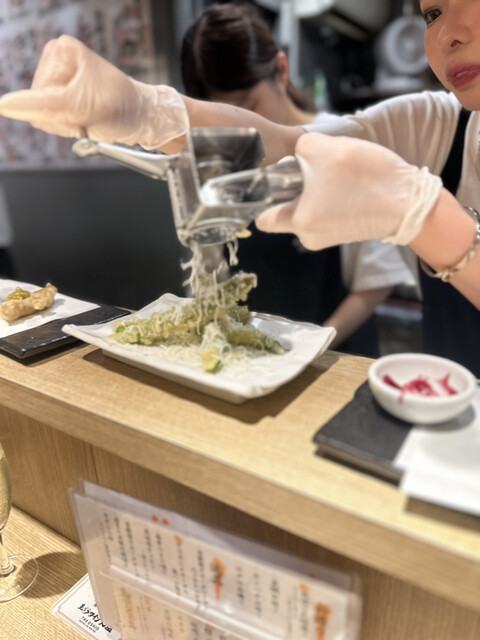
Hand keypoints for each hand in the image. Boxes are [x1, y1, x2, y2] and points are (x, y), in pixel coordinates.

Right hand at [0, 35, 188, 149]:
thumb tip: (6, 105)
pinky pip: (47, 120)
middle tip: (87, 116)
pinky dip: (65, 126)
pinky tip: (81, 119)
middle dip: (63, 118)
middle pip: (36, 104)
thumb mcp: (83, 107)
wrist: (140, 118)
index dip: (60, 112)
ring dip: (65, 123)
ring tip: (87, 117)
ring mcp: (57, 79)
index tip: (84, 110)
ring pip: (41, 115)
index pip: (36, 95)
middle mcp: (56, 61)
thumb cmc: (121, 107)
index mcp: (61, 52)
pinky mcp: (59, 95)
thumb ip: (44, 107)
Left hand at [256, 132, 442, 248]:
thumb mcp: (323, 148)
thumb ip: (296, 148)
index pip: (261, 217)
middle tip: (309, 167)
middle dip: (293, 187)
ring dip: (315, 189)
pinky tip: (347, 183)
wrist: (410, 202)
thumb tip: (292, 154)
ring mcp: (327, 237)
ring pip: (307, 207)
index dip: (260, 197)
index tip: (267, 179)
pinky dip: (331, 196)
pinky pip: (326, 210)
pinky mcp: (344, 231)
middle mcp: (308, 236)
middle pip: (285, 208)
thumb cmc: (366, 178)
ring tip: (334, 173)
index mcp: (297, 222)